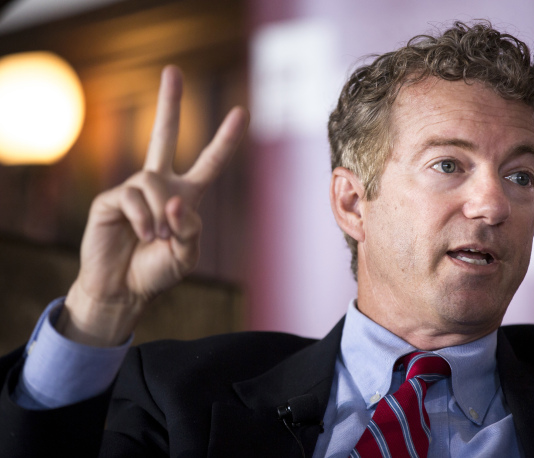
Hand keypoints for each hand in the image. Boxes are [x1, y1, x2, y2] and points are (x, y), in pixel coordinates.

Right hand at [56, 66, 248, 345]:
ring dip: (160, 213)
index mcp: (185, 197)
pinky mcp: (110, 199)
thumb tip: (175, 199)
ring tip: (157, 237)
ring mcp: (133, 190)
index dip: (225, 140)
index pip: (209, 163)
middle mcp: (159, 186)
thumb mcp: (187, 256)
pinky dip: (143, 218)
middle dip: (168, 104)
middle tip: (172, 71)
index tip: (242, 112)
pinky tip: (143, 235)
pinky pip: (132, 196)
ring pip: (153, 180)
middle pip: (163, 136)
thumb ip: (191, 229)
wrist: (123, 290)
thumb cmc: (157, 272)